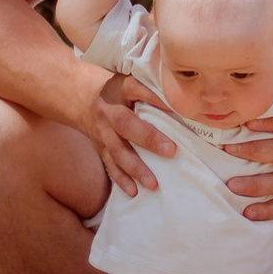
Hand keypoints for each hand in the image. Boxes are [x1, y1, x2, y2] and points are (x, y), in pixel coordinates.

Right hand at [87, 71, 176, 197]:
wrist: (83, 100)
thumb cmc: (121, 92)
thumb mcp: (132, 82)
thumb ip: (153, 88)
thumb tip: (189, 100)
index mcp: (121, 89)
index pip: (136, 89)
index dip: (154, 96)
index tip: (175, 105)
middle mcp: (108, 111)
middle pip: (126, 125)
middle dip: (149, 139)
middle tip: (170, 151)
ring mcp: (102, 132)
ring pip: (117, 152)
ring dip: (135, 169)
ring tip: (153, 183)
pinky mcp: (100, 148)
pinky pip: (109, 165)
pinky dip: (121, 179)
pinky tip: (134, 191)